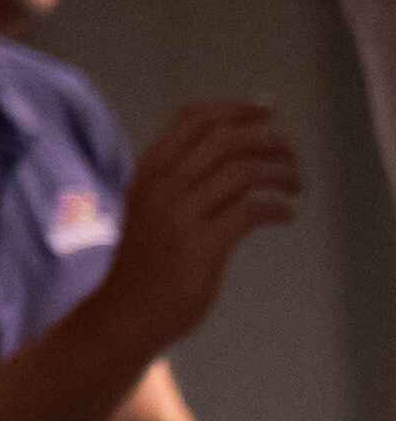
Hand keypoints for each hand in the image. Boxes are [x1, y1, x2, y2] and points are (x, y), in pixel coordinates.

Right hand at [97, 100, 300, 348]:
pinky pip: (250, 211)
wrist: (126, 312)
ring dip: (280, 172)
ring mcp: (178, 216)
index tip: (269, 112)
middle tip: (292, 153)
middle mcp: (160, 186)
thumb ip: (181, 177)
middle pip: (223, 139)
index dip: (236, 109)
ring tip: (295, 185)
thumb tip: (236, 143)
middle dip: (267, 138)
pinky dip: (278, 207)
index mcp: (148, 171)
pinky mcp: (200, 247)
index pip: (194, 120)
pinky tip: (287, 214)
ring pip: (240, 170)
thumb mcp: (153, 206)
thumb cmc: (147, 260)